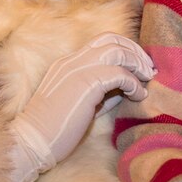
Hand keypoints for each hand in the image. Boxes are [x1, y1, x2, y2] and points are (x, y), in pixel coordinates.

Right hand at [8, 33, 154, 181]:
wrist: (33, 141)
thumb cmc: (54, 130)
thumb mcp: (79, 104)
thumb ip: (100, 93)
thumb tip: (126, 88)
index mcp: (67, 63)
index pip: (101, 43)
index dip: (124, 49)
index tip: (138, 65)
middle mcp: (73, 60)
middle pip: (112, 39)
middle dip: (135, 50)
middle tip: (149, 68)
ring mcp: (78, 68)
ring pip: (117, 51)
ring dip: (137, 63)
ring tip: (147, 79)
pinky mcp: (86, 83)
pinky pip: (118, 74)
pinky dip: (133, 83)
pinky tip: (139, 95)